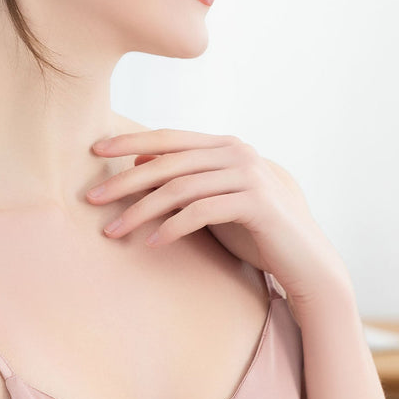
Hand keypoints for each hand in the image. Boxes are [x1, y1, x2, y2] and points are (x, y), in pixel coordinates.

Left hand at [87, 129, 349, 306]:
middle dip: (125, 181)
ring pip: (179, 188)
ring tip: (113, 231)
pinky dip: (172, 228)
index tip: (95, 149)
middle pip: (167, 162)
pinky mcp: (256, 203)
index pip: (168, 137)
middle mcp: (237, 152)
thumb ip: (184, 178)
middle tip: (92, 198)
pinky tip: (151, 243)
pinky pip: (201, 212)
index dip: (130, 140)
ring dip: (140, 211)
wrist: (306, 260)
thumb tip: (137, 162)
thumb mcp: (213, 198)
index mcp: (224, 144)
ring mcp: (249, 174)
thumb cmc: (254, 229)